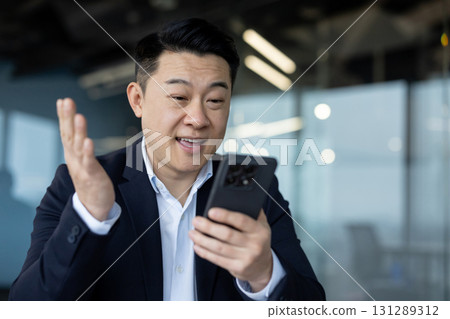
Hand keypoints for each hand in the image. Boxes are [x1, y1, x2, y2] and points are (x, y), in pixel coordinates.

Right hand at [57, 98, 114, 220]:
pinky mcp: (91, 175)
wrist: (93, 205)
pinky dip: (87, 151)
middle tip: (66, 101)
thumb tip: (78, 128)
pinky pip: (88, 162)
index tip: (62, 100)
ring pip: (78, 146)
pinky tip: (88, 141)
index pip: (66, 131)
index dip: (64, 116)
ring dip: (79, 131)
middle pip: (69, 135)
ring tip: (79, 116)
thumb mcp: (81, 158)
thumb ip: (80, 143)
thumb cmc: (89, 179)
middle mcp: (74, 158)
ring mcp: (81, 166)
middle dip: (68, 118)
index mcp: (72, 153)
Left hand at [189, 208, 272, 291]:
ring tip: (192, 232)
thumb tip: (233, 199)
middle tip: (196, 221)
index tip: (211, 211)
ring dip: (202, 240)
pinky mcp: (238, 268)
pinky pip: (217, 259)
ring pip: (219, 248)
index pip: (241, 221)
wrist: (263, 266)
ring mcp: (246, 258)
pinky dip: (205, 252)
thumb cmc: (257, 240)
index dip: (225, 216)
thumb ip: (251, 212)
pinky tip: (197, 245)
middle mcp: (255, 244)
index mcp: (260, 230)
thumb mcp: (261, 225)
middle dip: (208, 227)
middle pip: (227, 235)